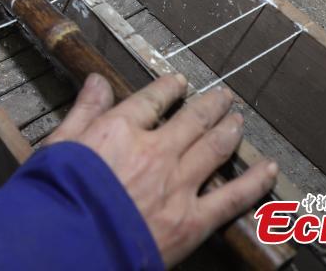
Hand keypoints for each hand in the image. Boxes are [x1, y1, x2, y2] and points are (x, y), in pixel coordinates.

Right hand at [45, 73, 277, 267]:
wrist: (66, 246)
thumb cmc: (55, 196)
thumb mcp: (59, 145)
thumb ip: (83, 111)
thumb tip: (97, 80)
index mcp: (121, 130)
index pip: (153, 99)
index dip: (169, 88)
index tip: (180, 82)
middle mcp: (156, 150)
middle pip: (192, 119)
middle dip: (210, 105)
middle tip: (223, 97)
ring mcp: (177, 185)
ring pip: (214, 148)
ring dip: (230, 131)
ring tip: (239, 121)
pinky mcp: (191, 220)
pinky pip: (232, 197)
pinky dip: (254, 182)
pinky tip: (270, 169)